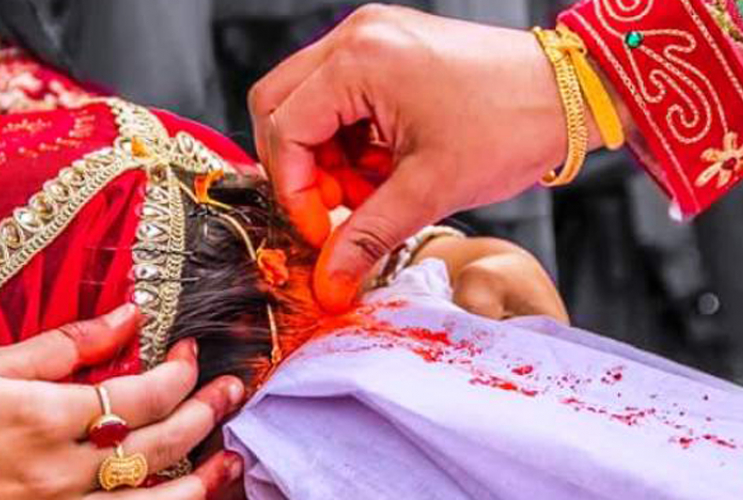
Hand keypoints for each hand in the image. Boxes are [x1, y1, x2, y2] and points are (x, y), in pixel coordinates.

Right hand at [0, 304, 244, 499]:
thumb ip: (64, 344)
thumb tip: (129, 315)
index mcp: (45, 417)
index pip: (142, 395)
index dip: (179, 371)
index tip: (191, 351)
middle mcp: (58, 471)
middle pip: (158, 443)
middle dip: (205, 413)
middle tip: (232, 390)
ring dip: (201, 481)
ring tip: (233, 460)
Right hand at [250, 5, 625, 311]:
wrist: (569, 94)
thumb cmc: (512, 126)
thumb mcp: (430, 189)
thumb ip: (368, 236)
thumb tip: (328, 281)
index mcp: (360, 59)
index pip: (285, 129)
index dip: (295, 190)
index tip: (320, 231)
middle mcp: (356, 36)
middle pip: (280, 106)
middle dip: (301, 167)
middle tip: (337, 206)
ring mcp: (371, 37)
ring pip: (306, 104)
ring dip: (326, 157)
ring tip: (372, 188)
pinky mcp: (387, 50)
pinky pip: (338, 99)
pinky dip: (348, 141)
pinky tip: (382, 167)